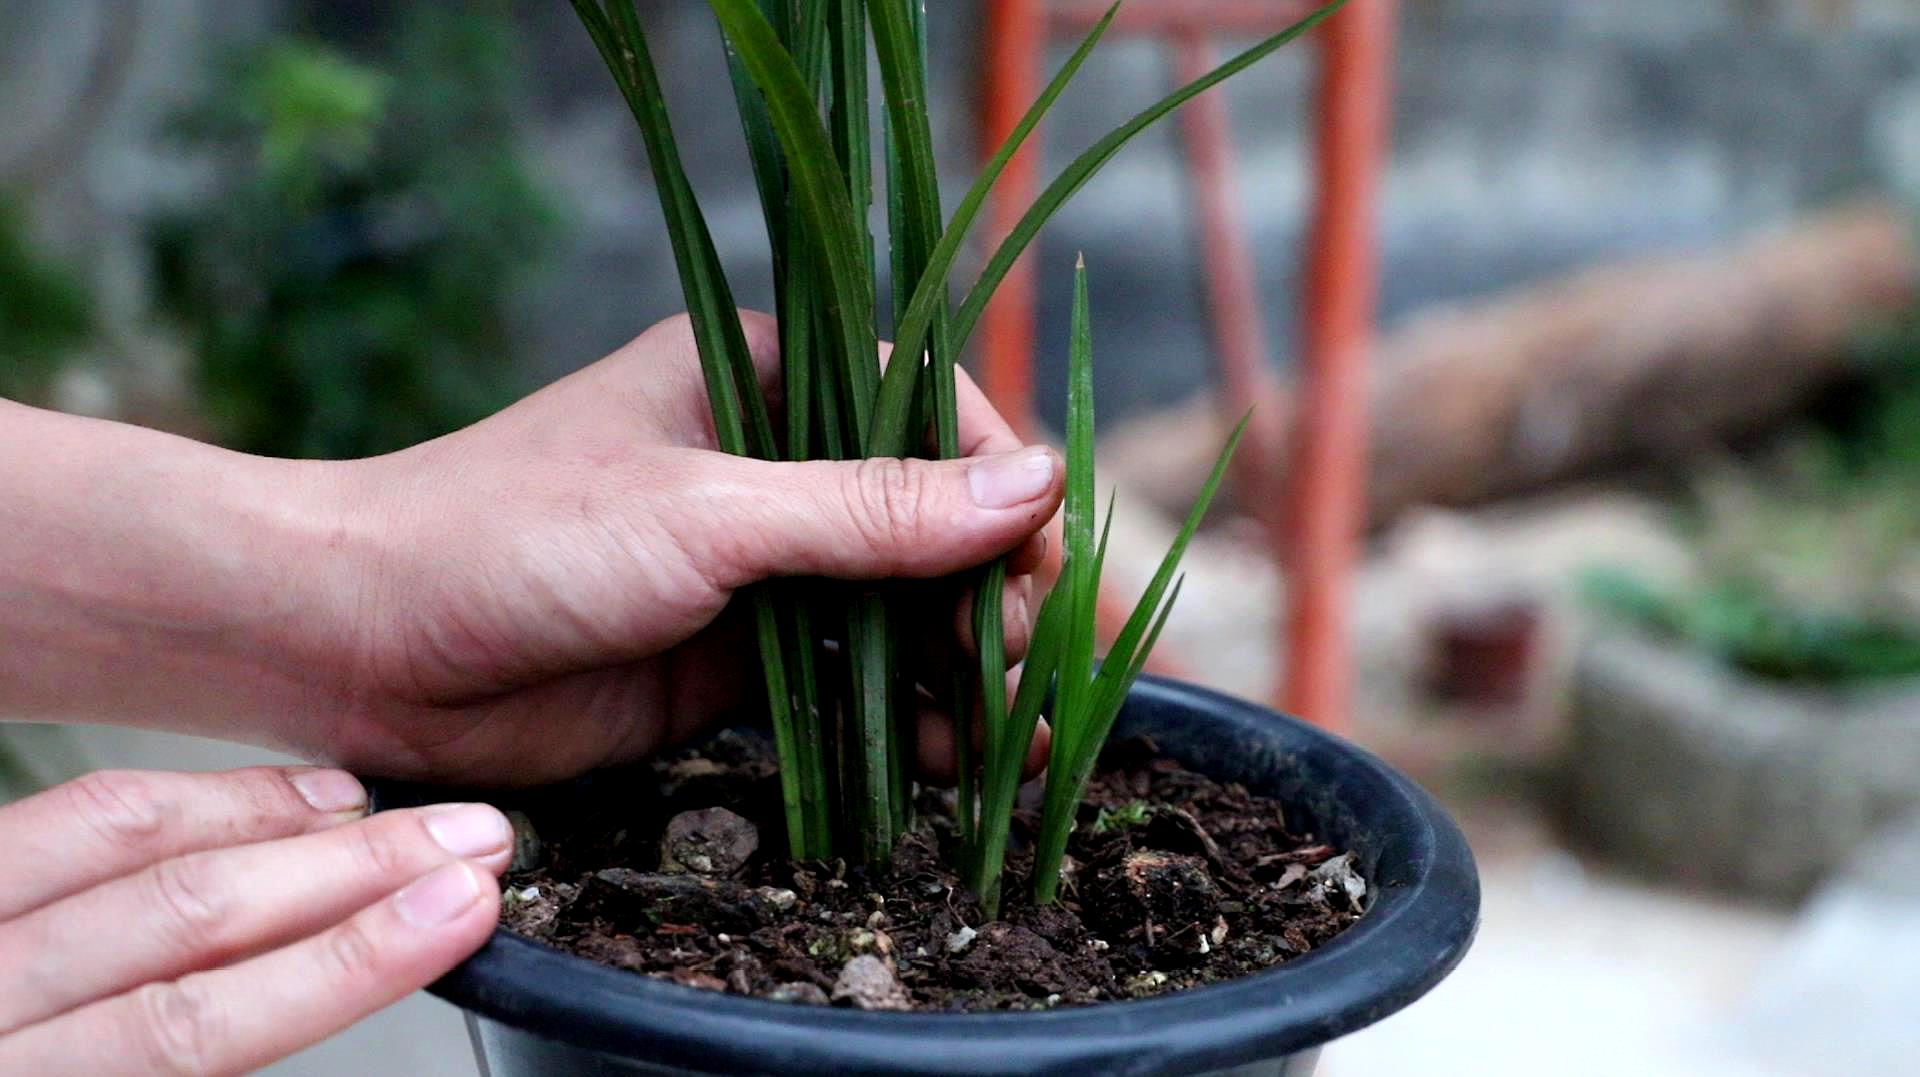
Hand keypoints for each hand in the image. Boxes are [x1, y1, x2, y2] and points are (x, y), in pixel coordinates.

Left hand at [0, 766, 506, 1074]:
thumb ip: (174, 1067)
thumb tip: (327, 992)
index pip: (191, 1024)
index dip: (345, 962)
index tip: (455, 914)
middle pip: (181, 912)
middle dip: (355, 871)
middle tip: (471, 843)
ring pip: (127, 838)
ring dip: (287, 822)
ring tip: (396, 818)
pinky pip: (68, 816)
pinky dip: (193, 799)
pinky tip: (277, 804)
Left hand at [302, 313, 1062, 783]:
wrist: (363, 645)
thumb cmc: (513, 534)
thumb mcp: (706, 513)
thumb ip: (871, 510)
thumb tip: (1035, 483)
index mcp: (762, 378)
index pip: (927, 412)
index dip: (998, 486)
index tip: (1038, 562)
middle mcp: (770, 466)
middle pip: (929, 520)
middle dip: (988, 590)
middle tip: (1007, 661)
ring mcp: (755, 569)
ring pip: (899, 609)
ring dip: (961, 665)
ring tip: (1014, 732)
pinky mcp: (734, 661)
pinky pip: (850, 685)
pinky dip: (905, 721)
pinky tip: (951, 760)